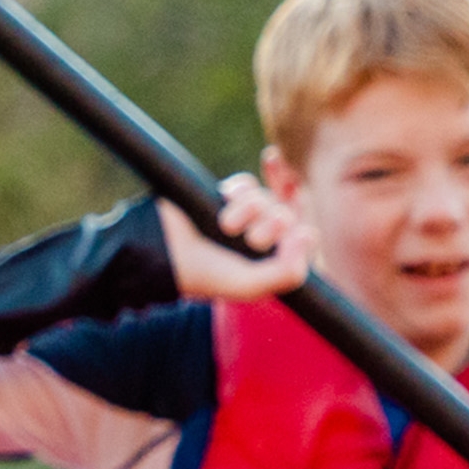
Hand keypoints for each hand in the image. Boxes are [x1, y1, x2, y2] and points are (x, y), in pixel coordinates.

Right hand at [162, 173, 310, 303]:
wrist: (161, 251)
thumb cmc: (203, 274)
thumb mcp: (250, 285)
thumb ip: (288, 273)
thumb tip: (307, 234)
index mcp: (267, 263)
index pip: (303, 239)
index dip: (302, 236)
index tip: (298, 237)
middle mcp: (258, 240)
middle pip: (285, 218)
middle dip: (270, 227)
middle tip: (249, 241)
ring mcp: (242, 217)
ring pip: (265, 200)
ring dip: (249, 210)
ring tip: (225, 225)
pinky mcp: (224, 196)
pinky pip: (246, 184)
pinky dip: (238, 191)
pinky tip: (224, 201)